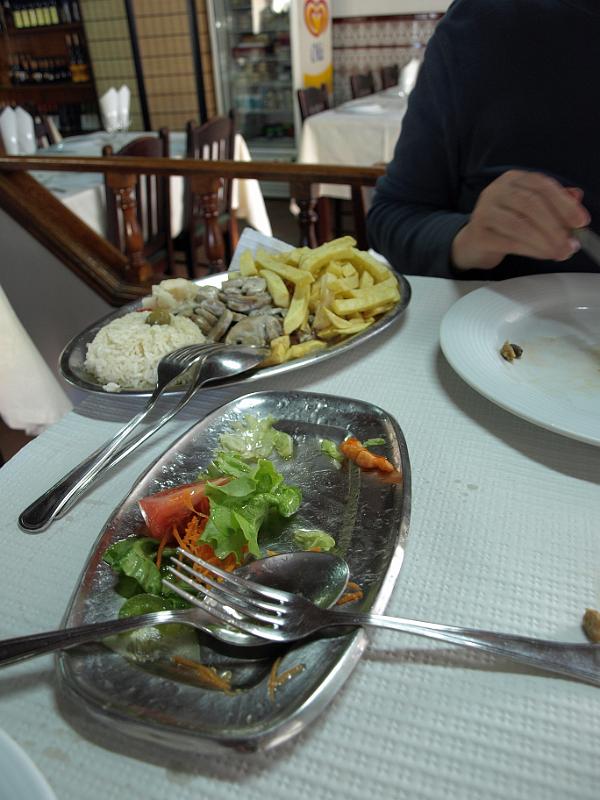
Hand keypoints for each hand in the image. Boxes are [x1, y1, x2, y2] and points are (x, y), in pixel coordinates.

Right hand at [451, 170, 590, 270]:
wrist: (473, 242)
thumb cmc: (505, 223)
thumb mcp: (530, 209)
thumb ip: (553, 202)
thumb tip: (577, 197)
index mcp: (513, 179)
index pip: (542, 185)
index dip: (564, 204)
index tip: (581, 221)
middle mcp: (496, 191)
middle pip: (531, 204)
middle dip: (555, 226)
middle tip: (570, 244)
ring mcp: (484, 211)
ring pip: (520, 225)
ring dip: (544, 241)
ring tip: (559, 252)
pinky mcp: (478, 234)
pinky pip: (509, 242)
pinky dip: (530, 250)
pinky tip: (544, 255)